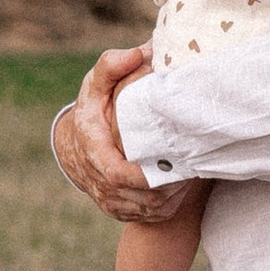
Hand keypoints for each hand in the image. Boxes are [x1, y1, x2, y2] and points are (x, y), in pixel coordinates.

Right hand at [49, 45, 182, 222]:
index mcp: (93, 151)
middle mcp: (99, 181)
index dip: (143, 176)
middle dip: (168, 186)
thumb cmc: (93, 110)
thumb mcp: (96, 84)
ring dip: (173, 197)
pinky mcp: (120, 210)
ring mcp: (110, 200)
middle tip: (194, 169)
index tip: (171, 166)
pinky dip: (170, 206)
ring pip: (148, 210)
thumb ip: (111, 67)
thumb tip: (134, 54)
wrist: (76, 146)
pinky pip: (149, 216)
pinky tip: (184, 188)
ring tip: (193, 176)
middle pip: (139, 196)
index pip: (117, 174)